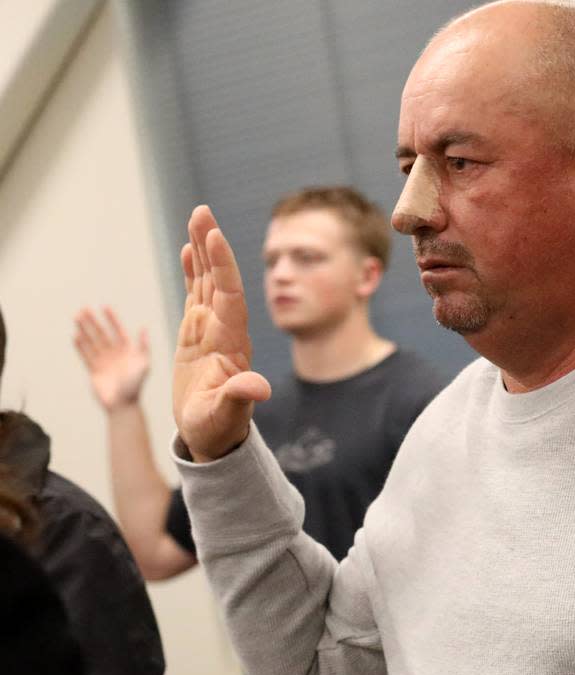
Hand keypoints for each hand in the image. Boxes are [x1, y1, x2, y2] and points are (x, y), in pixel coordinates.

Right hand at [74, 307, 150, 410]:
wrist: (123, 404)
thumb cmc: (136, 385)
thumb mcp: (143, 364)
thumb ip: (143, 347)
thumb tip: (143, 327)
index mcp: (129, 351)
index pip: (119, 331)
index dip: (112, 319)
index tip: (105, 307)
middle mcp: (116, 354)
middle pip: (103, 334)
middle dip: (94, 322)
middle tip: (84, 309)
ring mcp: (104, 362)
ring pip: (93, 342)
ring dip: (85, 330)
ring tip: (76, 317)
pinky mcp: (94, 370)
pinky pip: (86, 355)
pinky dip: (81, 346)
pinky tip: (75, 336)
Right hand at [173, 206, 270, 461]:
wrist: (214, 437)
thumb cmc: (218, 428)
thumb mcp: (226, 414)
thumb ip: (240, 397)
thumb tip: (259, 388)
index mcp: (231, 342)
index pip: (229, 295)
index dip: (222, 266)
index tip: (215, 236)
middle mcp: (225, 329)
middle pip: (219, 279)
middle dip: (211, 245)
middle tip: (202, 211)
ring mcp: (212, 329)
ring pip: (207, 281)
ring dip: (202, 250)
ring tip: (196, 218)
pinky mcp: (197, 333)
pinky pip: (196, 295)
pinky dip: (193, 272)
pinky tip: (190, 250)